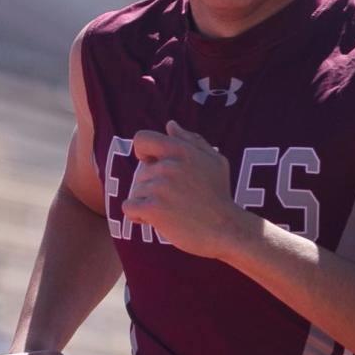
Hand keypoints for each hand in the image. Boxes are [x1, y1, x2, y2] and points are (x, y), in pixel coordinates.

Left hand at [123, 121, 241, 257]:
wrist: (226, 229)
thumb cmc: (220, 195)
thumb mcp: (214, 161)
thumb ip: (192, 140)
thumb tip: (170, 125)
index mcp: (181, 151)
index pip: (142, 139)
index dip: (143, 152)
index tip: (153, 164)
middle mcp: (168, 166)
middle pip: (140, 173)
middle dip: (152, 187)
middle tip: (175, 199)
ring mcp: (160, 187)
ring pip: (135, 192)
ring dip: (147, 203)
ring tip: (171, 211)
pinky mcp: (153, 209)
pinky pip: (128, 208)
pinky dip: (138, 216)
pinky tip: (156, 220)